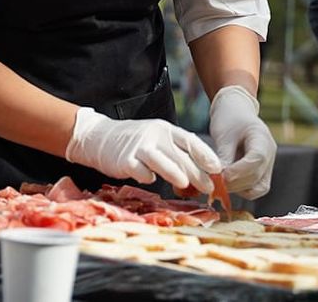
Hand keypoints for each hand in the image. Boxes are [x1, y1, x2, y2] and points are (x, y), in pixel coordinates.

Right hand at [65, 107, 220, 192]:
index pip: (190, 141)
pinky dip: (146, 176)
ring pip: (160, 160)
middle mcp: (154, 136)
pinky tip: (151, 180)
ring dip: (173, 172)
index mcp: (166, 130)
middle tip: (209, 187)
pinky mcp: (124, 159)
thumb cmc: (136, 143)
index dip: (205, 154)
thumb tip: (200, 176)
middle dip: (196, 172)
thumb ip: (176, 155)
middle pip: (179, 155)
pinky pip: (138, 169)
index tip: (217, 168)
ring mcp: (139, 147)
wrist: (100, 137)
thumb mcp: (158, 141)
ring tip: (185, 184)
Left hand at [209, 85, 276, 198]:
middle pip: (256, 176)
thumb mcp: (224, 135)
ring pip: (258, 187)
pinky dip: (241, 190)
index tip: (221, 176)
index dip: (239, 171)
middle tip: (214, 182)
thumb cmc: (229, 119)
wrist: (237, 112)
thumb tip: (218, 179)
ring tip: (219, 182)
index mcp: (262, 138)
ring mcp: (268, 165)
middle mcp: (270, 154)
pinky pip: (255, 189)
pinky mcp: (262, 173)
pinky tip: (227, 183)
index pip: (257, 159)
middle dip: (234, 182)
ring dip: (237, 188)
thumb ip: (223, 157)